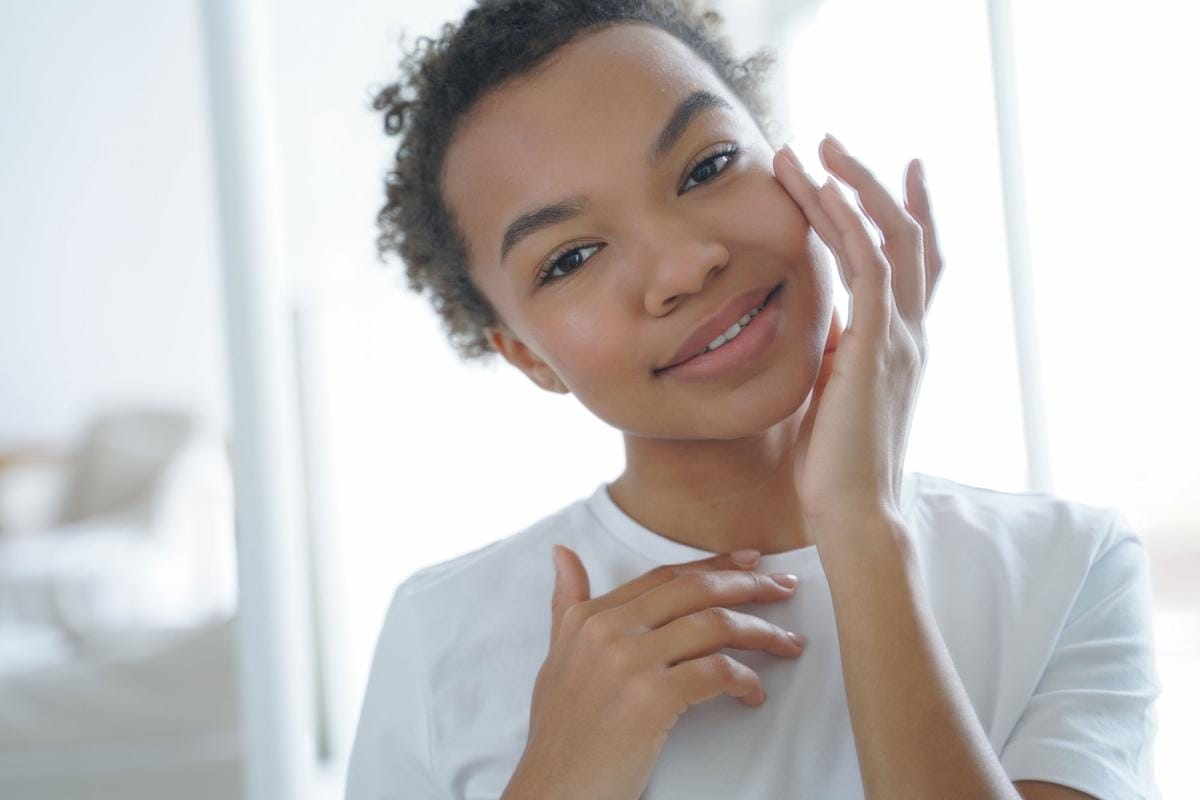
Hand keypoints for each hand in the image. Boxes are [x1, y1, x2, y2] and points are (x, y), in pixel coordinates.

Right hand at [502, 546, 804, 799]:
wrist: (553, 789)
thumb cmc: (561, 732)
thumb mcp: (557, 656)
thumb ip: (566, 603)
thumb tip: (563, 553)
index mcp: (589, 617)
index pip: (665, 577)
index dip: (713, 566)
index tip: (748, 562)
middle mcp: (608, 630)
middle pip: (695, 590)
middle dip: (749, 585)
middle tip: (784, 587)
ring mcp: (630, 662)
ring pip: (714, 625)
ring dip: (761, 631)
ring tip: (788, 642)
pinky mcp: (652, 698)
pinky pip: (718, 672)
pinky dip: (746, 679)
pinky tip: (754, 693)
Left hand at [773, 135, 944, 532]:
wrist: (853, 512)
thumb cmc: (839, 463)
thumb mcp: (839, 392)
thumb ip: (842, 352)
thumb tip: (830, 324)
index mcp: (904, 345)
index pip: (917, 265)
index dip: (909, 213)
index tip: (896, 170)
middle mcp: (911, 333)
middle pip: (910, 236)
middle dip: (875, 183)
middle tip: (835, 142)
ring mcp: (900, 337)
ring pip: (887, 238)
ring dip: (850, 186)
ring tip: (814, 147)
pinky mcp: (876, 346)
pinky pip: (869, 266)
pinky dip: (847, 223)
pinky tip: (823, 191)